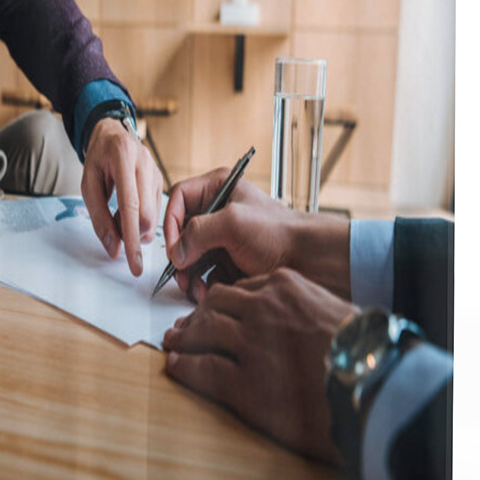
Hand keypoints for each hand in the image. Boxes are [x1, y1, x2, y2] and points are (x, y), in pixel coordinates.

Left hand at [81, 117, 162, 275]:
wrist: (113, 135)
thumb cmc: (99, 159)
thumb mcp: (88, 185)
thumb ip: (99, 217)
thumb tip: (114, 249)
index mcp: (123, 157)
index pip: (130, 205)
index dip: (132, 238)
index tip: (134, 264)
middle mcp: (145, 163)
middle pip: (146, 215)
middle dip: (132, 234)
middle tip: (115, 231)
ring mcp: (157, 172)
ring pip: (154, 217)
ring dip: (136, 228)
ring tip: (119, 216)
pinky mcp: (162, 181)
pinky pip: (156, 212)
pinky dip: (141, 220)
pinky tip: (128, 211)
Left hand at [162, 267, 356, 463]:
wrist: (371, 382)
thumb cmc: (361, 350)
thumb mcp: (332, 312)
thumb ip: (304, 308)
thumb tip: (295, 320)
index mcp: (284, 287)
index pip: (238, 289)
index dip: (219, 301)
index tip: (210, 310)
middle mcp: (261, 310)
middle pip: (213, 305)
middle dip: (194, 316)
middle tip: (182, 327)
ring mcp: (250, 345)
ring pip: (202, 332)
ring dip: (183, 338)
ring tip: (172, 343)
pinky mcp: (243, 383)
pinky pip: (202, 369)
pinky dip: (184, 367)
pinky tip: (176, 367)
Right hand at [164, 170, 298, 300]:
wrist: (309, 260)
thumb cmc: (281, 233)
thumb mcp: (234, 223)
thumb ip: (198, 232)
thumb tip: (176, 251)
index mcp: (220, 187)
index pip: (179, 198)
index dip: (171, 222)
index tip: (173, 247)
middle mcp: (218, 209)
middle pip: (181, 231)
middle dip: (180, 256)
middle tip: (181, 274)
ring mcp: (223, 236)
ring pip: (191, 255)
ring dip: (190, 274)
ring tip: (196, 288)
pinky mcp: (228, 258)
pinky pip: (204, 271)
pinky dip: (203, 283)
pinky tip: (210, 291)